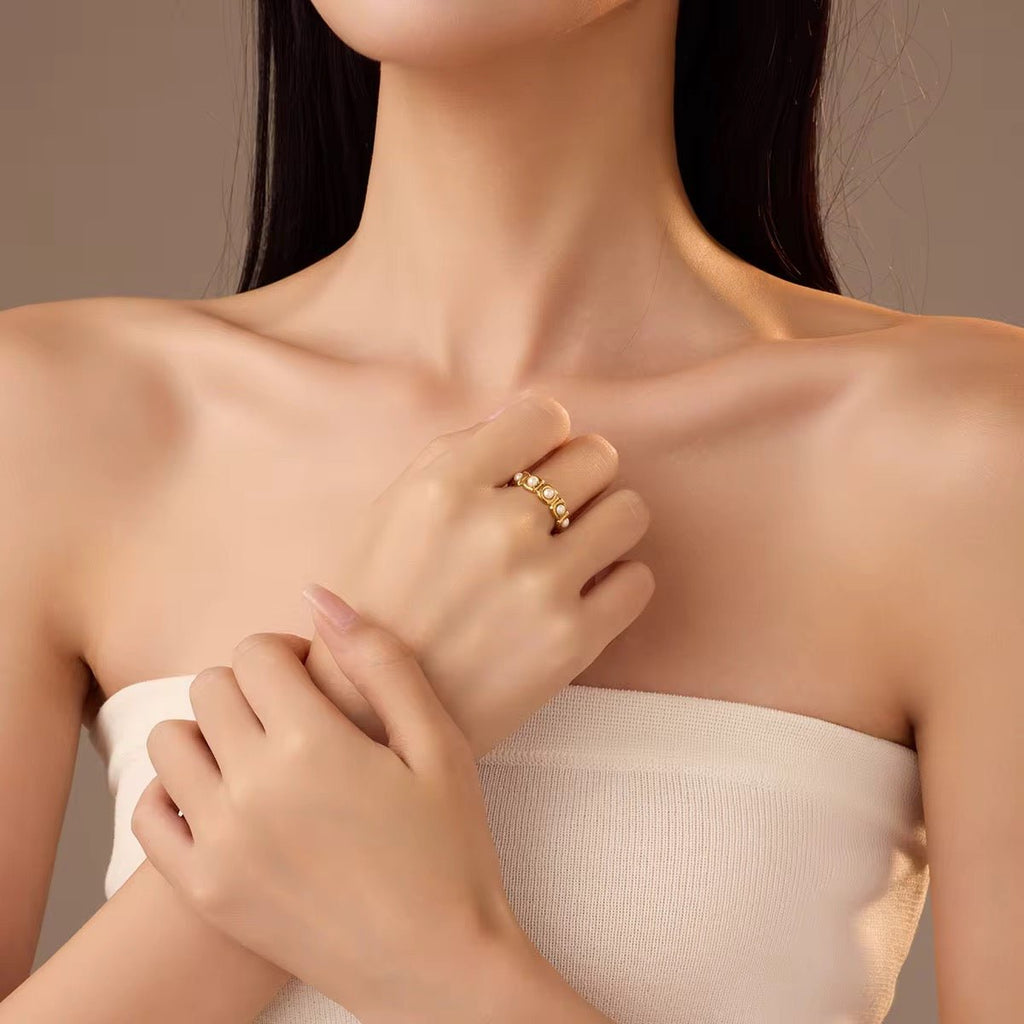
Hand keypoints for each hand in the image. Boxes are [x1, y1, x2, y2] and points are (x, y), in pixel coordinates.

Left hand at [134, 607, 550, 1023]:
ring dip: (209, 732)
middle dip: (249, 686)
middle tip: (293, 716)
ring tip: (257, 755)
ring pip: (170, 742)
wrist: (435, 966)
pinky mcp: (204, 889)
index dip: (287, 651)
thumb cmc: (448, 851)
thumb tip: (319, 597)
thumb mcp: (438, 743)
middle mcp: (252, 788)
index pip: (255, 652)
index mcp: (312, 744)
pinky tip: (223, 800)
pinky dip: (174, 793)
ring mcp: (219, 843)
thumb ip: (381, 661)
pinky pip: (147, 814)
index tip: (314, 678)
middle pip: (211, 687)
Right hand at [304, 391, 654, 754]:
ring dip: (605, 525)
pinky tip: (578, 595)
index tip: (533, 463)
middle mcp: (497, 528)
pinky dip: (615, 583)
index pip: (545, 415)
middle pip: (596, 457)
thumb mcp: (388, 512)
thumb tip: (527, 419)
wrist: (370, 715)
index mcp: (444, 486)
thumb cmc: (375, 606)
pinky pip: (639, 579)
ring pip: (630, 510)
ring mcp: (540, 586)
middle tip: (553, 512)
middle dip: (578, 478)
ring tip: (571, 550)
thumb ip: (455, 456)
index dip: (543, 437)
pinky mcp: (572, 641)